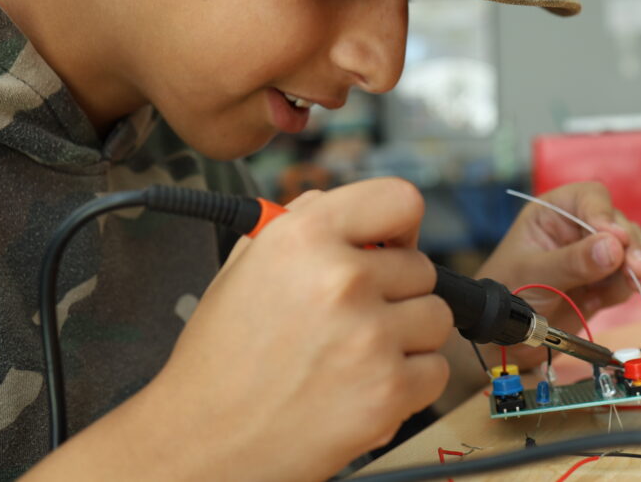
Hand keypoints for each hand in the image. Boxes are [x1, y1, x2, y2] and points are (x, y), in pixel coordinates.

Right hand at [31, 179, 451, 481]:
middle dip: (395, 293)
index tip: (392, 246)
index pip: (400, 200)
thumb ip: (305, 224)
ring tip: (356, 355)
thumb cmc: (222, 357)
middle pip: (422, 268)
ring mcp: (369, 336)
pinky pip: (437, 370)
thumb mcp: (247, 265)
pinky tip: (365, 386)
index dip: (400, 227)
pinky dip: (411, 383)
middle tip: (351, 320)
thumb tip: (357, 213)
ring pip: (437, 317)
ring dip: (408, 338)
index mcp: (305, 236)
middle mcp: (341, 278)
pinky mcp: (388, 390)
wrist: (203, 440)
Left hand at [475, 182, 640, 365]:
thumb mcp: (534, 274)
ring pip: (629, 249)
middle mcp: (576, 228)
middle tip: (636, 268)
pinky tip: (629, 291)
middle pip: (617, 223)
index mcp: (552, 213)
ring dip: (637, 264)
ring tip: (638, 281)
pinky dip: (632, 284)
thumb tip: (614, 247)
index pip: (589, 198)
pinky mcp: (602, 283)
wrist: (504, 337)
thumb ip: (572, 261)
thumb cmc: (505, 293)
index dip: (604, 214)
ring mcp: (592, 257)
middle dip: (629, 245)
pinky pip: (626, 277)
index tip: (615, 239)